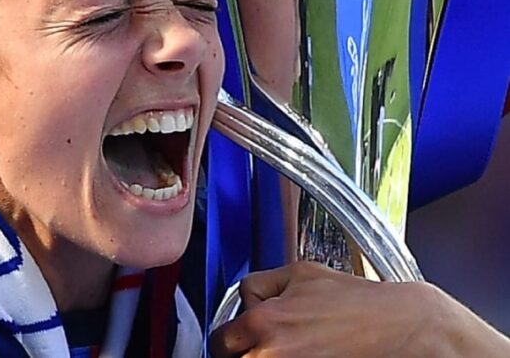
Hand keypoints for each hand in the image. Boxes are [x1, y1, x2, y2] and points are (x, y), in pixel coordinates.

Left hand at [209, 261, 509, 357]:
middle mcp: (269, 355)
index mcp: (262, 323)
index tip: (240, 336)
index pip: (220, 341)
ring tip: (293, 346)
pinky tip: (307, 353)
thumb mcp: (301, 273)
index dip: (231, 337)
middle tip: (270, 340)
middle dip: (245, 349)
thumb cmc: (357, 301)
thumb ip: (260, 284)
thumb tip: (244, 299)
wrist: (401, 327)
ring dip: (265, 355)